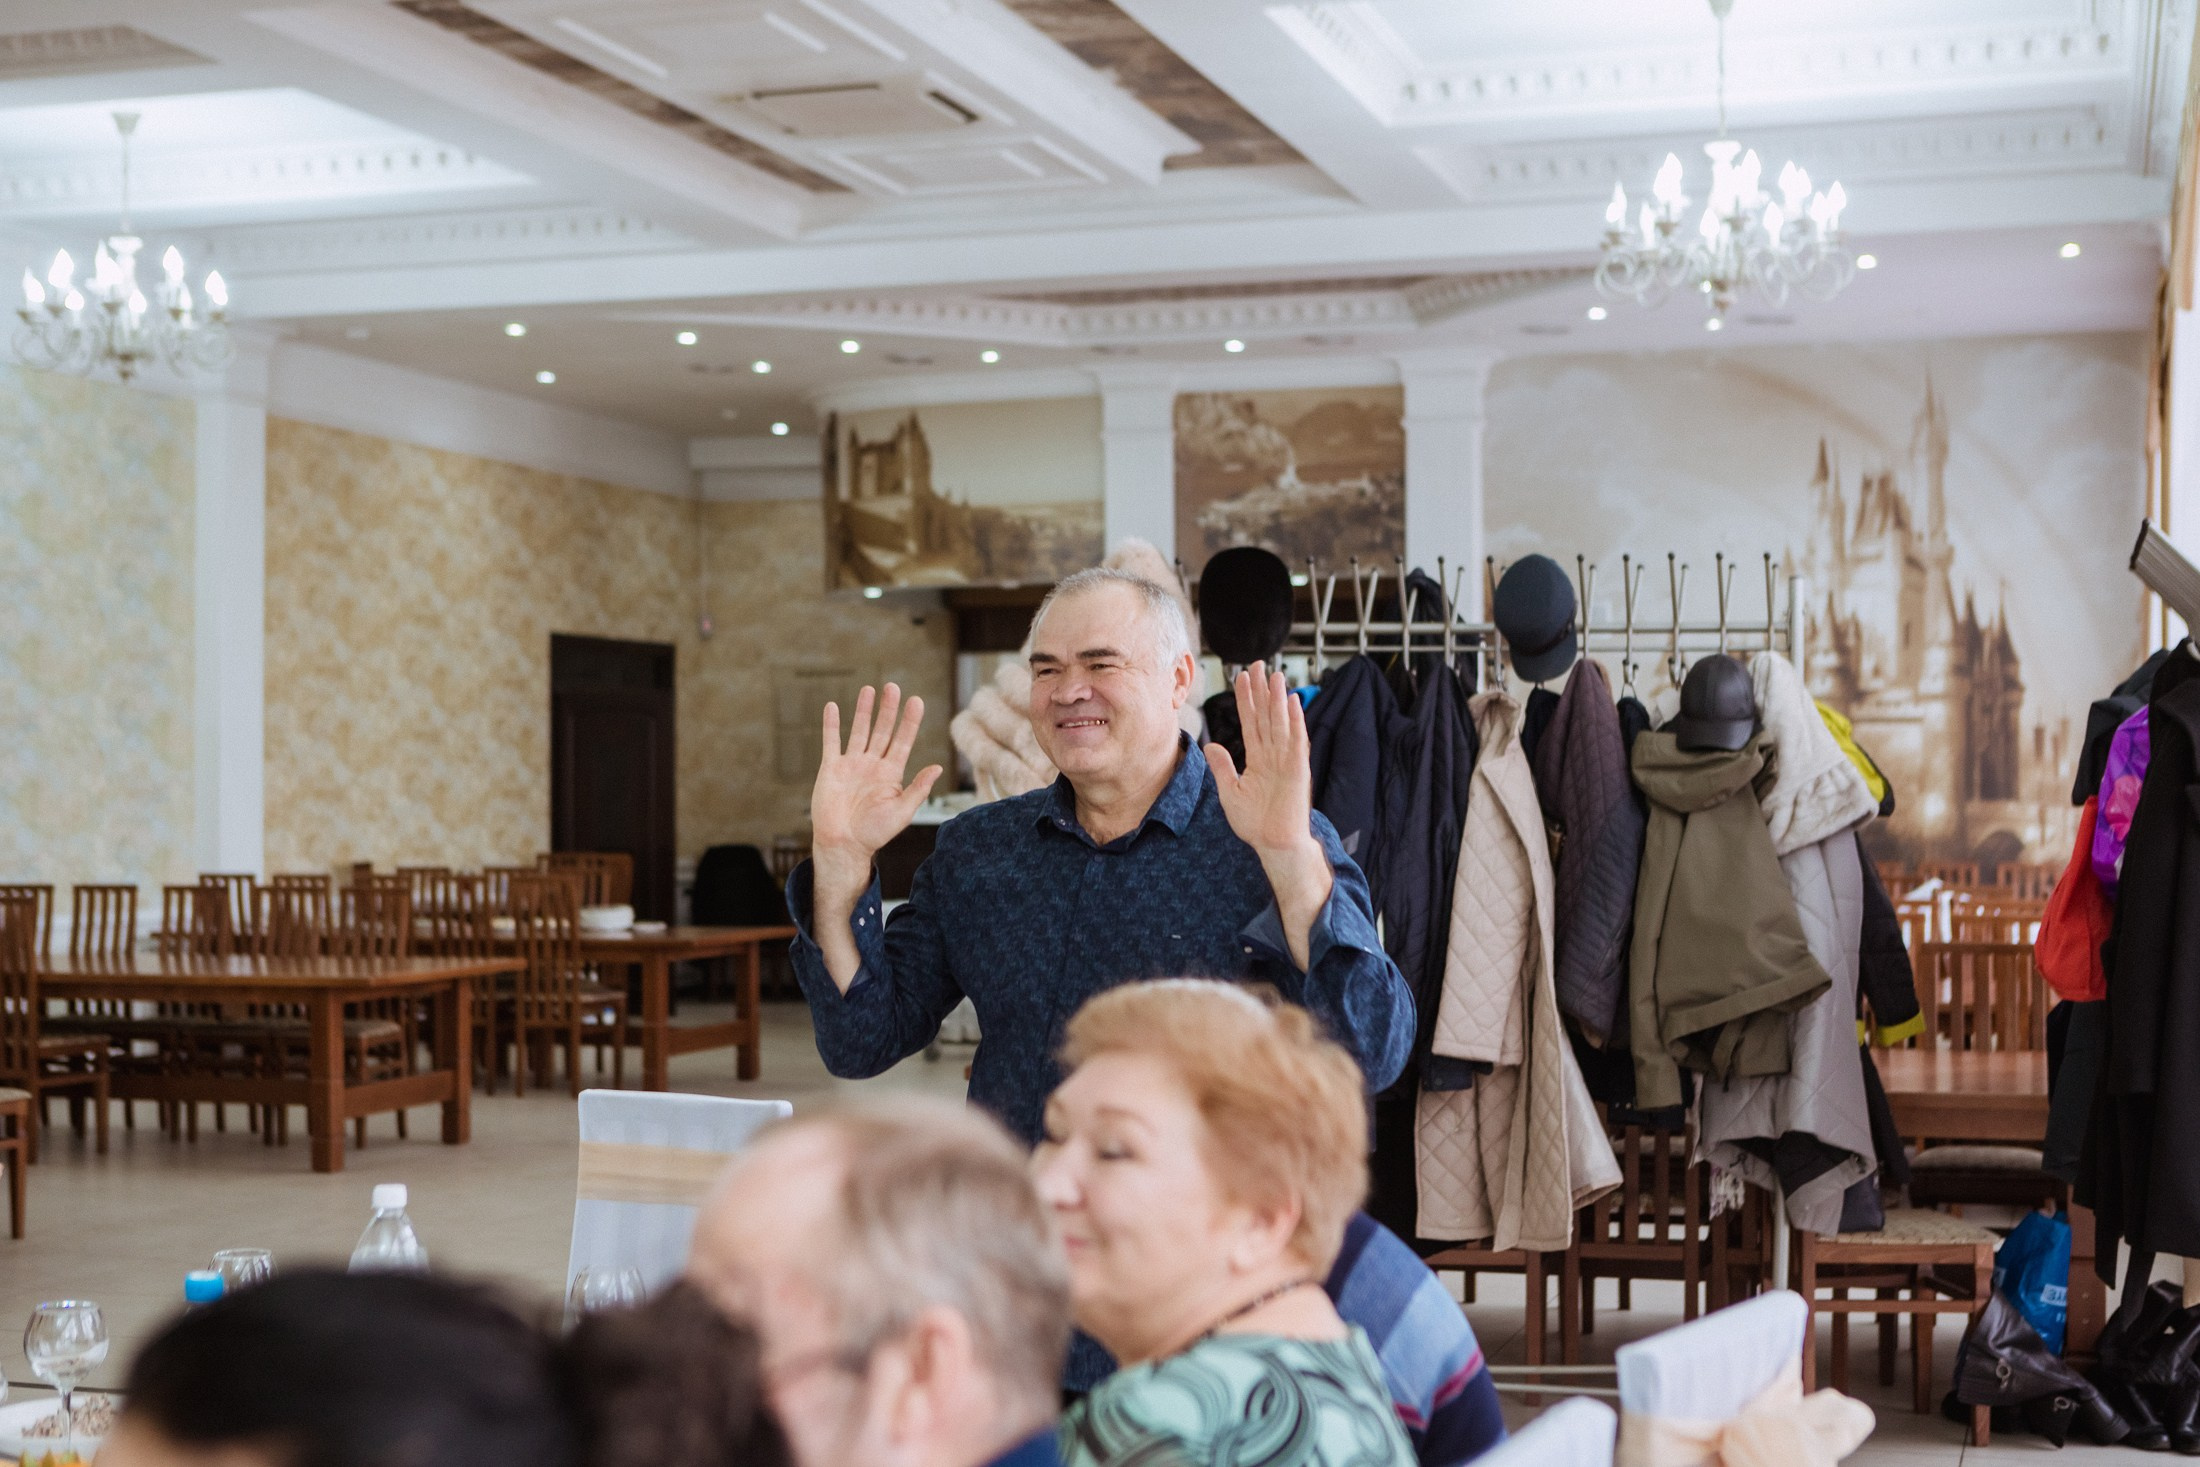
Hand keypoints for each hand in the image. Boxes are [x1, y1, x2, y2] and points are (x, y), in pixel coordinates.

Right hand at [812, 683, 941, 877]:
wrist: (844, 845)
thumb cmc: (875, 833)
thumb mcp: (902, 811)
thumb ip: (918, 788)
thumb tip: (938, 767)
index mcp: (892, 774)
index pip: (903, 741)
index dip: (910, 721)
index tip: (916, 700)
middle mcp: (873, 765)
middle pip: (882, 730)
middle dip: (888, 709)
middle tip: (892, 687)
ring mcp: (852, 765)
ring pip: (859, 731)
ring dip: (863, 710)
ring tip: (869, 690)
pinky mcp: (831, 769)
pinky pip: (831, 742)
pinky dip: (831, 724)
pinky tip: (832, 706)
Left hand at [1204, 664, 1317, 860]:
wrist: (1274, 844)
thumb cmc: (1255, 822)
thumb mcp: (1230, 791)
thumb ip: (1222, 767)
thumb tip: (1209, 745)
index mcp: (1258, 758)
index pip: (1250, 722)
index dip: (1246, 699)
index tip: (1241, 677)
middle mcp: (1273, 755)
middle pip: (1266, 715)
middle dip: (1261, 690)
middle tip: (1257, 664)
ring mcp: (1287, 760)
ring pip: (1280, 723)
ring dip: (1278, 699)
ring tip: (1274, 675)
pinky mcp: (1298, 769)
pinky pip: (1297, 741)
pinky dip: (1295, 721)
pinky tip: (1292, 701)